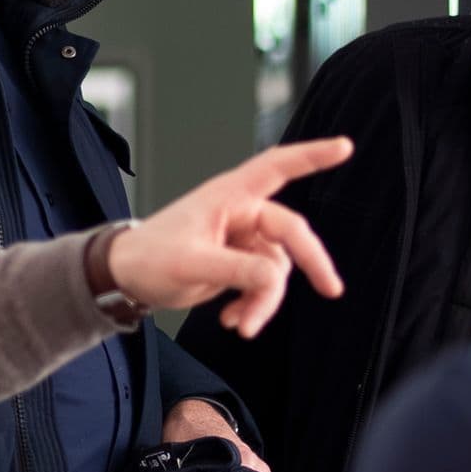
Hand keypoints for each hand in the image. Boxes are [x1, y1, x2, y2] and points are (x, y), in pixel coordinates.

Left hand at [104, 138, 351, 342]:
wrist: (125, 280)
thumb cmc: (148, 258)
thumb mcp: (190, 264)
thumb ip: (236, 269)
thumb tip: (276, 277)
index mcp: (228, 196)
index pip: (277, 167)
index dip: (313, 155)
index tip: (345, 146)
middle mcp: (240, 213)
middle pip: (290, 233)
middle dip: (310, 263)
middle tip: (331, 290)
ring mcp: (241, 240)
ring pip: (276, 269)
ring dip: (264, 301)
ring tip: (239, 325)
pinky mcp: (238, 264)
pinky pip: (262, 285)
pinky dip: (253, 305)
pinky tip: (232, 320)